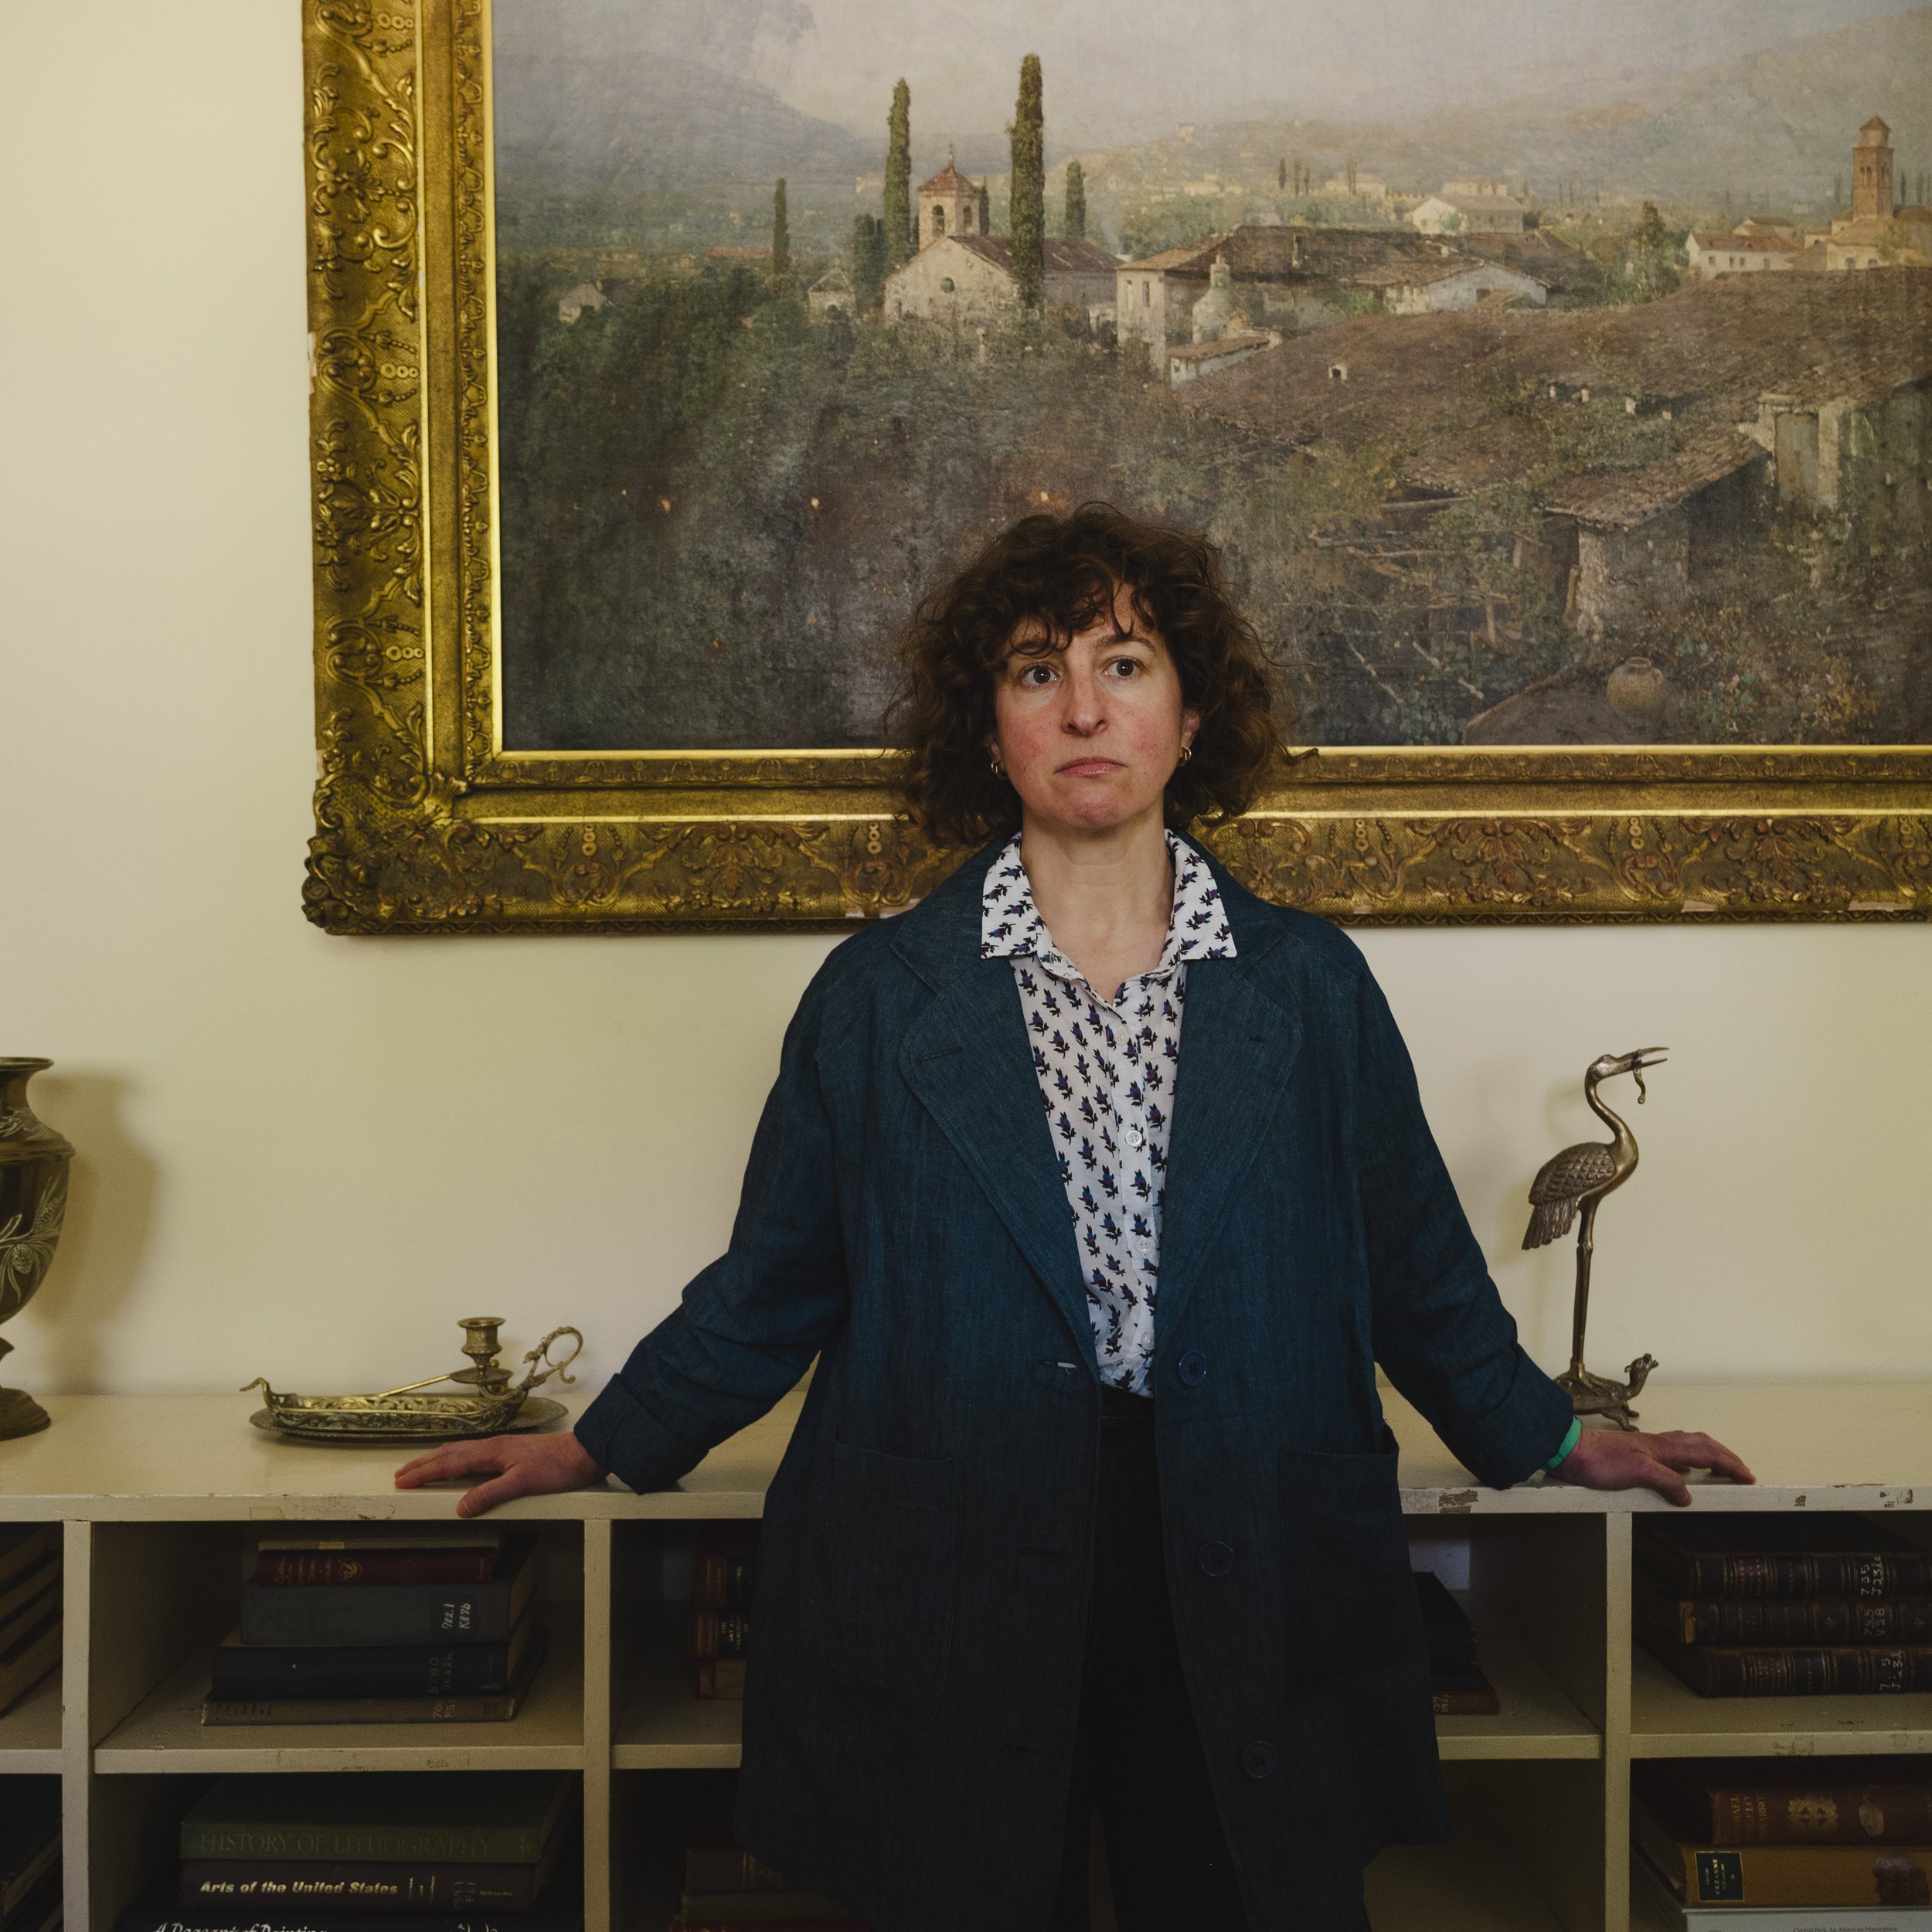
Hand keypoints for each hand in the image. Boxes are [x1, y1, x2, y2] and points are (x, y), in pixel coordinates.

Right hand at [394, 1430, 609, 1517]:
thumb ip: (490, 1494)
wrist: (586, 1452)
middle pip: (450, 1454)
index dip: (424, 1473)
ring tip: (421, 1467)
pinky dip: (457, 1459)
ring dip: (438, 1460)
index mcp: (491, 1452)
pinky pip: (474, 1454)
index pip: (449, 1464)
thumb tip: (459, 1507)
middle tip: (401, 1475)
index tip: (402, 1481)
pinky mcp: (512, 1452)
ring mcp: (502, 1448)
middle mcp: (493, 1446)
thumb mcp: (523, 1484)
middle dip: (423, 1465)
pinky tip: (460, 1464)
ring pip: (461, 1452)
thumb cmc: (558, 1467)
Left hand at [1552, 1426, 1753, 1506]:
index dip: (1730, 1464)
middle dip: (1726, 1457)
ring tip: (1722, 1467)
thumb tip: (1688, 1495)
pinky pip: (1673, 1453)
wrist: (1570, 1451)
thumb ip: (1666, 1482)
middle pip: (1702, 1445)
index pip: (1707, 1453)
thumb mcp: (1637, 1473)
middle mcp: (1659, 1444)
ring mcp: (1648, 1448)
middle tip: (1742, 1471)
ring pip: (1688, 1446)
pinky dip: (1689, 1458)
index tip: (1748, 1476)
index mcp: (1664, 1447)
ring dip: (1710, 1455)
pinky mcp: (1637, 1455)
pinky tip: (1684, 1468)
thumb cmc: (1598, 1460)